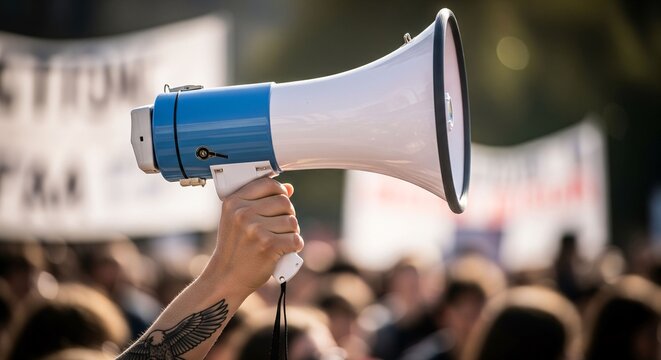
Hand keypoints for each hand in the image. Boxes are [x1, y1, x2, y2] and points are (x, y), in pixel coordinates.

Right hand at [204, 178, 303, 295]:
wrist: (225, 278)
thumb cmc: (234, 249)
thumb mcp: (237, 220)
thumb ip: (260, 201)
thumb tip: (289, 188)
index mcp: (234, 202)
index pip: (268, 184)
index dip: (280, 192)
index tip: (280, 201)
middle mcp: (243, 213)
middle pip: (284, 202)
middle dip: (287, 214)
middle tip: (280, 226)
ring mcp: (255, 230)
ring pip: (292, 221)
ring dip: (292, 232)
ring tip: (280, 239)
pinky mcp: (268, 246)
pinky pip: (295, 239)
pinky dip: (295, 246)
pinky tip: (285, 250)